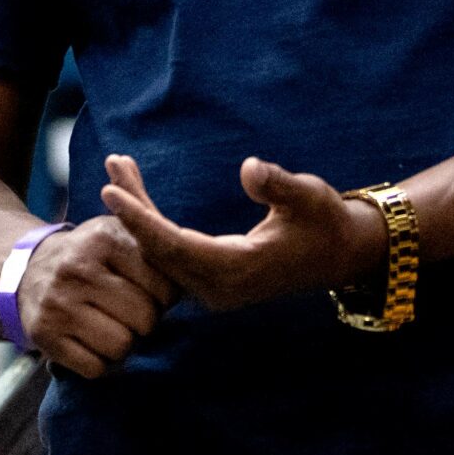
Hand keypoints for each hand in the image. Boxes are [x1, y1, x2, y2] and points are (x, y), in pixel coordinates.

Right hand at [13, 215, 179, 379]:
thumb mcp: (115, 233)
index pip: (165, 288)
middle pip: (145, 319)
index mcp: (104, 238)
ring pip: (121, 347)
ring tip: (108, 327)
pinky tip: (88, 341)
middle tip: (127, 313)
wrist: (25, 271)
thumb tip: (191, 261)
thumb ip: (153, 239)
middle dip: (143, 323)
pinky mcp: (43, 333)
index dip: (164, 298)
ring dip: (122, 345)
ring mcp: (58, 302)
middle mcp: (78, 267)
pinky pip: (95, 368)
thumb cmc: (88, 258)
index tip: (148, 293)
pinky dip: (98, 363)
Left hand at [97, 153, 387, 313]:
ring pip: (161, 251)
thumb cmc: (326, 221)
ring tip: (119, 168)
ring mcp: (214, 288)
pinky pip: (171, 252)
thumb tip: (251, 169)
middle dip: (131, 208)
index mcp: (237, 270)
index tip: (111, 192)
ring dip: (139, 212)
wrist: (342, 254)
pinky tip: (137, 194)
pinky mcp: (212, 280)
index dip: (140, 220)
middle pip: (158, 249)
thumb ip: (280, 185)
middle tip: (112, 166)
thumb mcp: (310, 197)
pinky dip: (152, 223)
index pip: (173, 246)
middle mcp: (219, 286)